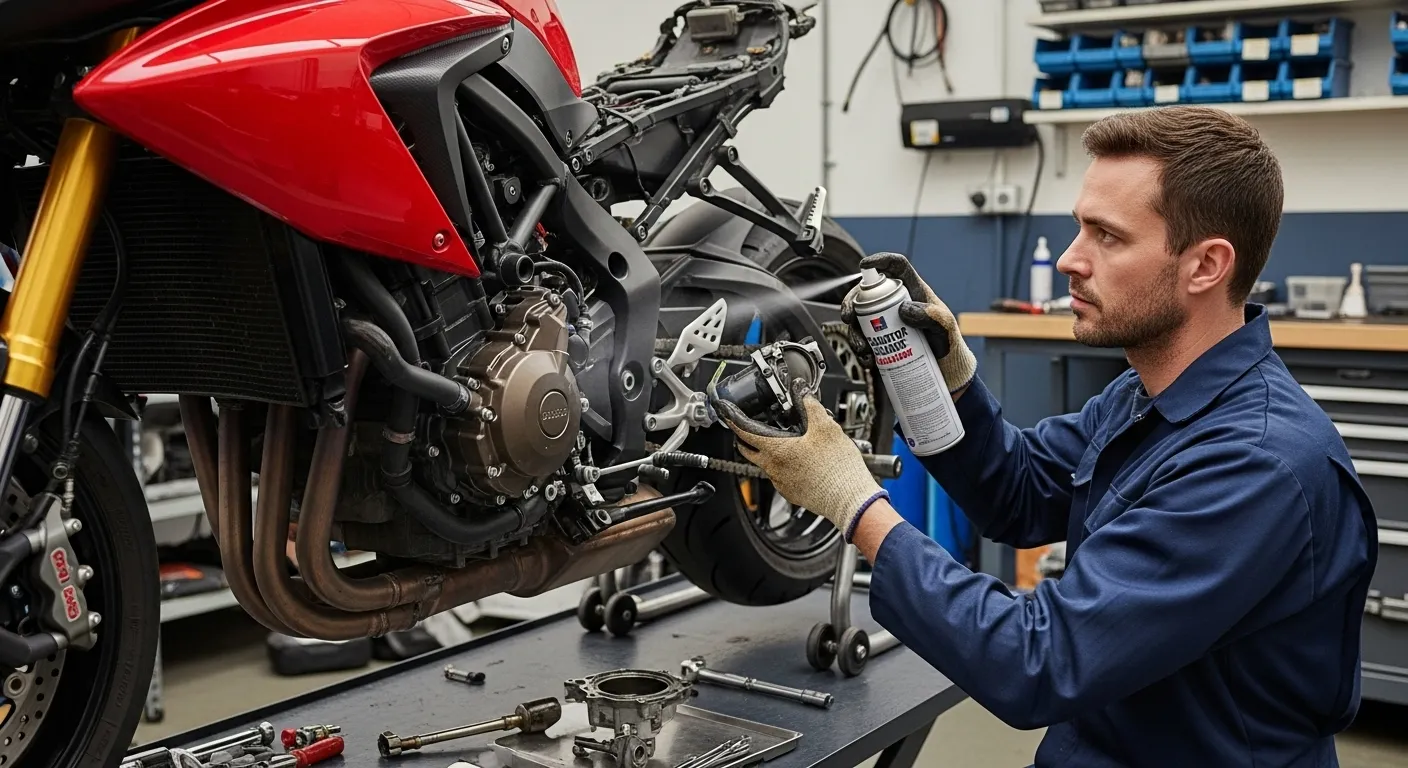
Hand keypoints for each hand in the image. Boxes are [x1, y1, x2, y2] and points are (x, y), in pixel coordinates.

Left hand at [711, 381, 889, 541]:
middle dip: (744, 436)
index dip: (732, 419)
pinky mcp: (793, 494)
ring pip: (767, 463)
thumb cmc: (837, 469)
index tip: (725, 413)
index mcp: (776, 451)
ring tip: (786, 440)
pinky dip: (784, 465)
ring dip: (769, 451)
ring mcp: (782, 484)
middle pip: (749, 450)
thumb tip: (801, 391)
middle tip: (747, 426)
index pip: (744, 432)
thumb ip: (809, 405)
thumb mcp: (825, 427)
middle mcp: (773, 469)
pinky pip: (782, 476)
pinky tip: (801, 460)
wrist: (850, 500)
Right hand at [841, 252, 976, 394]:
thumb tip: (904, 309)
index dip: (880, 260)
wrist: (944, 370)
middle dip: (850, 303)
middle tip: (849, 317)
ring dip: (853, 332)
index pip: (896, 267)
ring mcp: (885, 323)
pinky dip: (859, 350)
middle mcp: (895, 303)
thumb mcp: (944, 326)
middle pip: (865, 294)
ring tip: (863, 348)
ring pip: (859, 319)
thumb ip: (930, 315)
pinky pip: (862, 341)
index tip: (865, 265)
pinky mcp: (879, 342)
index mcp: (912, 291)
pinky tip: (868, 359)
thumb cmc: (947, 342)